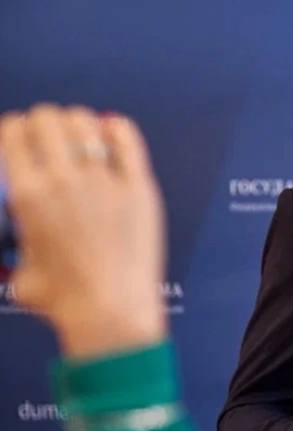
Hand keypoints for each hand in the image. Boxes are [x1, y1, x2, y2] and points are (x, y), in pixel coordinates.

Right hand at [0, 105, 166, 358]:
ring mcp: (106, 182)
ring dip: (77, 121)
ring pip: (86, 123)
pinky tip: (112, 131)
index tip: (18, 133)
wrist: (111, 311)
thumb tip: (18, 231)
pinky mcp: (140, 189)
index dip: (14, 127)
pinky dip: (117, 128)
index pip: (13, 133)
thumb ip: (14, 242)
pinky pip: (128, 141)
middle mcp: (65, 181)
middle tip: (47, 132)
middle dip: (43, 121)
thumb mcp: (18, 269)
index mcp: (29, 195)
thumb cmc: (66, 299)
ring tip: (78, 132)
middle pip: (49, 119)